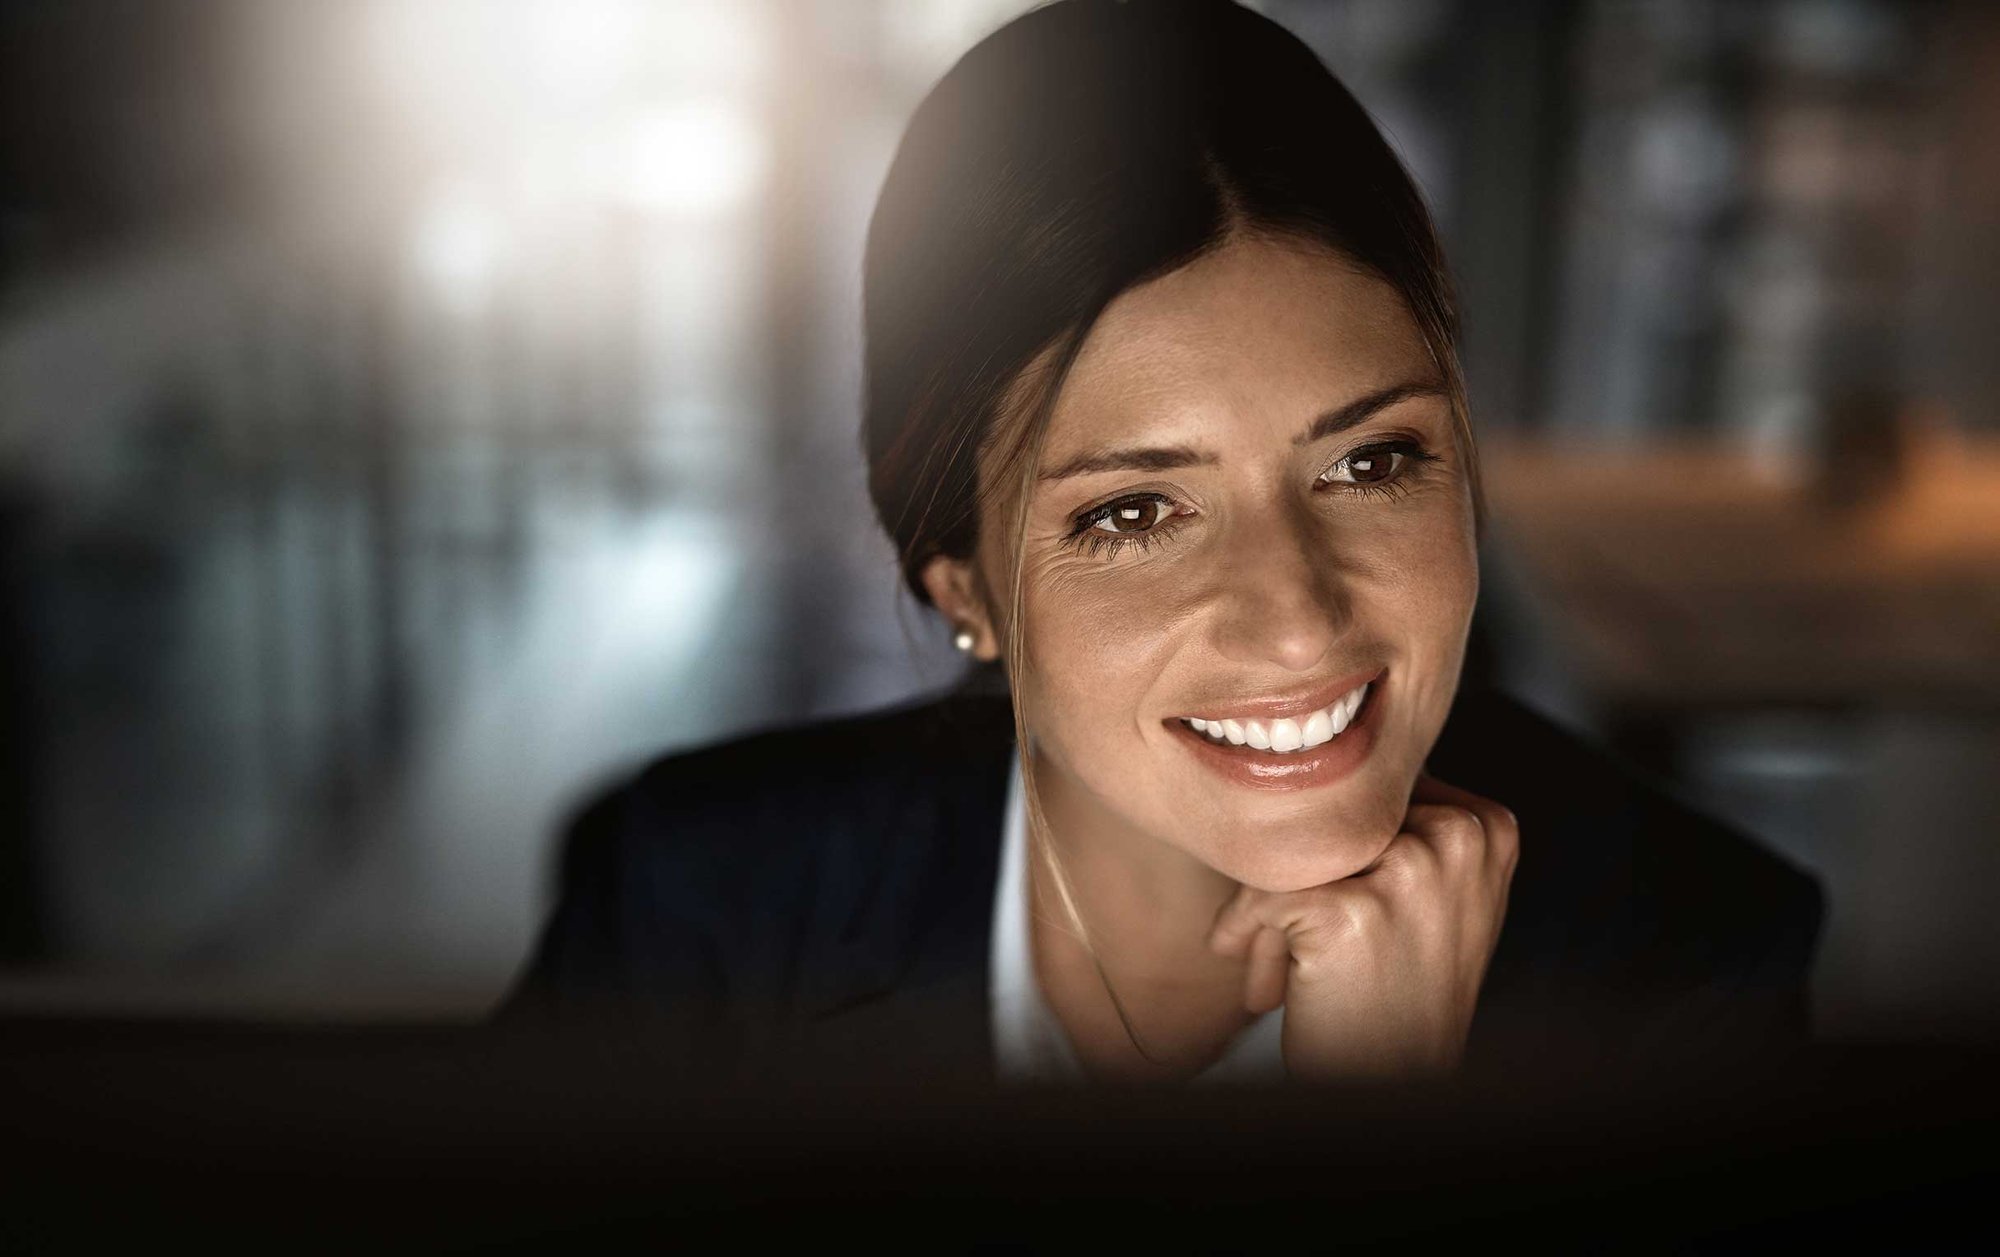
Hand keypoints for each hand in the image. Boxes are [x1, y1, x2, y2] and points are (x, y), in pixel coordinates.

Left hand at [1206, 772, 1518, 1080]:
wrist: (1398, 1088)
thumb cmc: (1400, 996)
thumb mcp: (1434, 897)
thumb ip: (1402, 825)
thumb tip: (1323, 750)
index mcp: (1486, 823)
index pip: (1369, 788)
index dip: (1329, 843)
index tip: (1321, 904)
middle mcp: (1459, 835)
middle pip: (1326, 811)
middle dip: (1290, 874)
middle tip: (1284, 943)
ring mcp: (1411, 868)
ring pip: (1288, 848)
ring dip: (1263, 909)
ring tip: (1274, 966)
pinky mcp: (1354, 908)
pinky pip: (1262, 893)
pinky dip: (1245, 934)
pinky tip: (1264, 986)